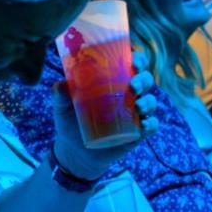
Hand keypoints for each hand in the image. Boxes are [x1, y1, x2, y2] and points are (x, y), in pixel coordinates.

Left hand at [49, 49, 161, 179]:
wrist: (74, 151)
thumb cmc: (70, 122)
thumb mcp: (63, 107)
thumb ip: (60, 96)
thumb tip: (60, 86)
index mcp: (115, 81)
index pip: (133, 65)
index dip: (138, 60)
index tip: (134, 61)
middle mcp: (129, 95)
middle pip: (146, 81)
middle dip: (144, 80)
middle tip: (133, 86)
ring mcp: (134, 114)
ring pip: (150, 102)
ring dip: (148, 102)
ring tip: (138, 107)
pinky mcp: (137, 133)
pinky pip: (151, 126)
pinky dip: (150, 125)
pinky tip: (144, 125)